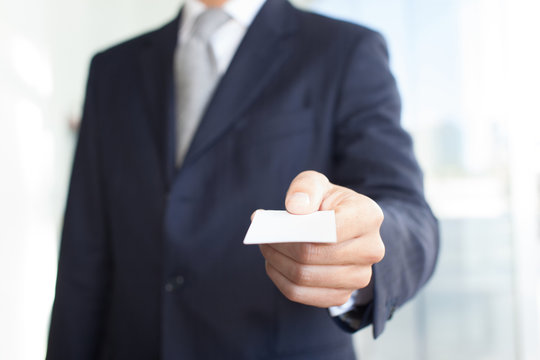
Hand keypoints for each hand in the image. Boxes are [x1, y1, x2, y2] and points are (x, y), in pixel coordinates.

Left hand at [258, 170, 384, 307]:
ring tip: (267, 247)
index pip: (328, 230)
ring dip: (277, 262)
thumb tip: (295, 207)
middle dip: (281, 245)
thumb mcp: (317, 184)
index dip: (296, 229)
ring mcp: (359, 277)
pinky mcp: (342, 296)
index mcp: (369, 216)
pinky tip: (275, 264)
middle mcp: (371, 250)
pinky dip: (280, 279)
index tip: (275, 225)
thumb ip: (306, 187)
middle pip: (311, 255)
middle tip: (264, 236)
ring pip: (303, 277)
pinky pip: (301, 294)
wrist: (343, 229)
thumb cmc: (327, 204)